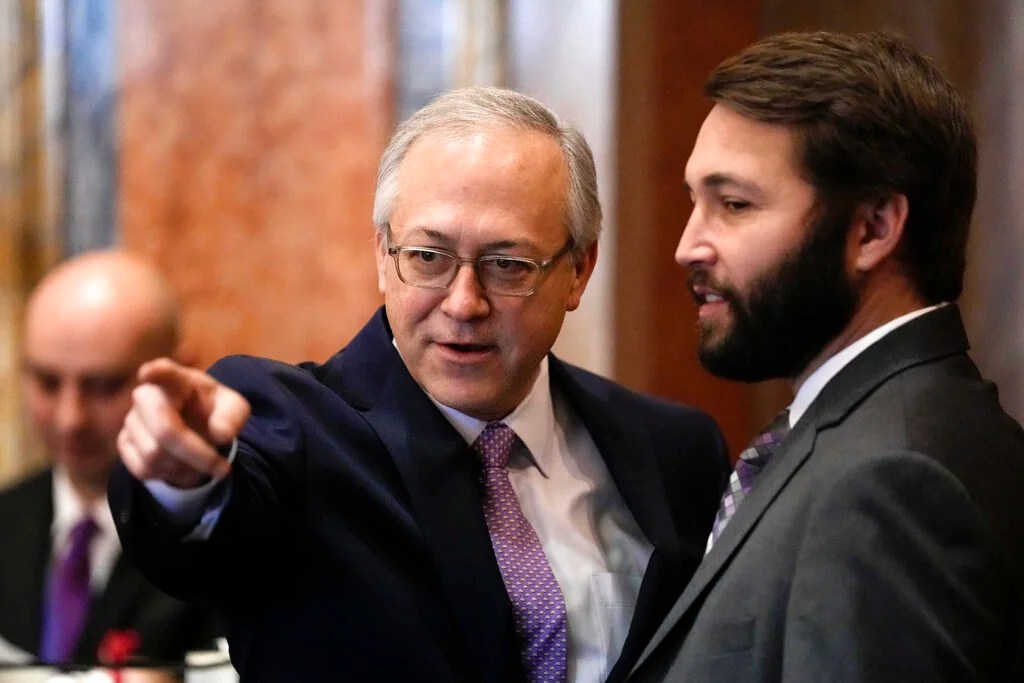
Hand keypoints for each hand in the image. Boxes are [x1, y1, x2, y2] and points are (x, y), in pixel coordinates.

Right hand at [118, 358, 250, 488]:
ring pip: (154, 456)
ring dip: (185, 467)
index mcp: (178, 380)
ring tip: (202, 462)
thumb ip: (232, 417)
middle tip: (222, 468)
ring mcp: (132, 419)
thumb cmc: (213, 410)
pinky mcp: (124, 442)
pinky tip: (182, 466)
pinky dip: (168, 476)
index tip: (149, 372)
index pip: (164, 372)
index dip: (156, 372)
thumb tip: (221, 435)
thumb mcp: (233, 409)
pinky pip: (143, 469)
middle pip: (164, 430)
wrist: (195, 426)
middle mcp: (147, 395)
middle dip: (195, 454)